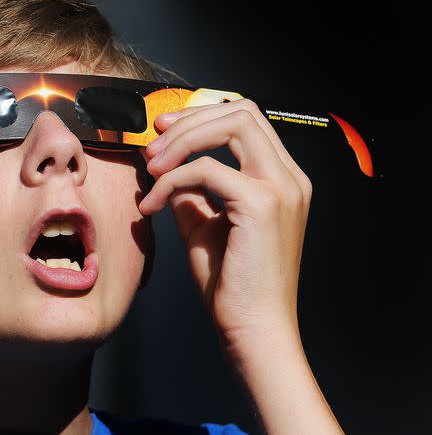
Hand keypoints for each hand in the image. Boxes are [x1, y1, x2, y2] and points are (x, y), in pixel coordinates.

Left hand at [139, 98, 312, 341]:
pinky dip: (171, 180)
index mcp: (282, 181)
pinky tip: (153, 205)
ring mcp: (281, 188)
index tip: (164, 132)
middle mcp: (289, 178)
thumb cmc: (232, 287)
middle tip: (154, 145)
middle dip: (190, 120)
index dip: (201, 118)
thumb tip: (165, 166)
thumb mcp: (205, 226)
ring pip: (233, 124)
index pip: (247, 121)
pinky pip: (206, 169)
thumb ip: (191, 192)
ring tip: (152, 167)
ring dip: (183, 140)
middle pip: (242, 111)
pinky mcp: (262, 204)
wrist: (253, 330)